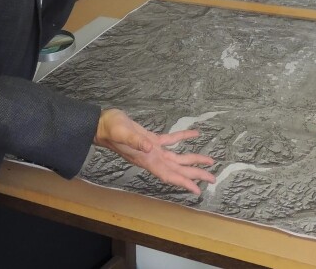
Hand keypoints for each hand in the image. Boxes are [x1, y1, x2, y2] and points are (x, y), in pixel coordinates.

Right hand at [95, 109, 214, 194]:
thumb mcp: (123, 133)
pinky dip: (183, 137)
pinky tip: (195, 133)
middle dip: (195, 174)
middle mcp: (152, 158)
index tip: (197, 190)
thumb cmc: (111, 129)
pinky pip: (171, 140)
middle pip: (178, 170)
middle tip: (212, 179)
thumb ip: (136, 141)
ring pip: (177, 157)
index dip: (183, 183)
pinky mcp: (151, 139)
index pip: (168, 175)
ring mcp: (152, 149)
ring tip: (209, 161)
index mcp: (147, 159)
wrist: (102, 124)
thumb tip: (150, 147)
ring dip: (193, 159)